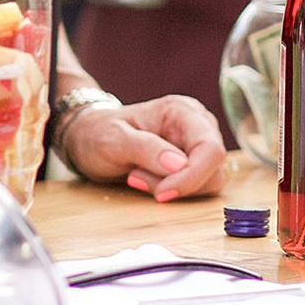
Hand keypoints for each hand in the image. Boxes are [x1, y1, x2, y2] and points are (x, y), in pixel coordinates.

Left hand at [61, 93, 227, 202]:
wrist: (91, 137)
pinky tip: (146, 179)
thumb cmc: (99, 133)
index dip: (192, 177)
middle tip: (136, 177)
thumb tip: (179, 164)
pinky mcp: (194, 163)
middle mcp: (198, 125)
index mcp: (182, 111)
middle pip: (213, 169)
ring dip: (173, 188)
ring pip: (209, 182)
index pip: (210, 149)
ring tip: (137, 176)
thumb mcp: (112, 139)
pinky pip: (198, 188)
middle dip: (177, 184)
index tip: (161, 193)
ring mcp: (198, 145)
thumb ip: (145, 148)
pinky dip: (173, 191)